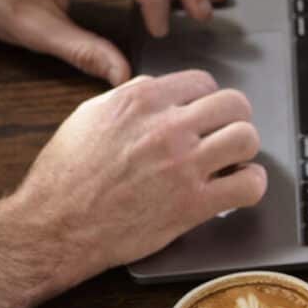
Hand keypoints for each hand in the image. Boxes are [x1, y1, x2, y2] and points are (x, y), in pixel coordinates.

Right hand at [0, 69, 264, 291]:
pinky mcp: (194, 203)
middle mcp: (167, 127)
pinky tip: (238, 186)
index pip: (202, 82)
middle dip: (233, 119)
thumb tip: (160, 92)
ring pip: (247, 138)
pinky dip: (251, 184)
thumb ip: (129, 99)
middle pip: (233, 105)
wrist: (55, 225)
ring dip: (244, 149)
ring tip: (231, 161)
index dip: (207, 99)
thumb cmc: (66, 175)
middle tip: (224, 135)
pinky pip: (249, 185)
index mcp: (141, 100)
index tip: (204, 114)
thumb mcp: (89, 117)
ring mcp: (184, 165)